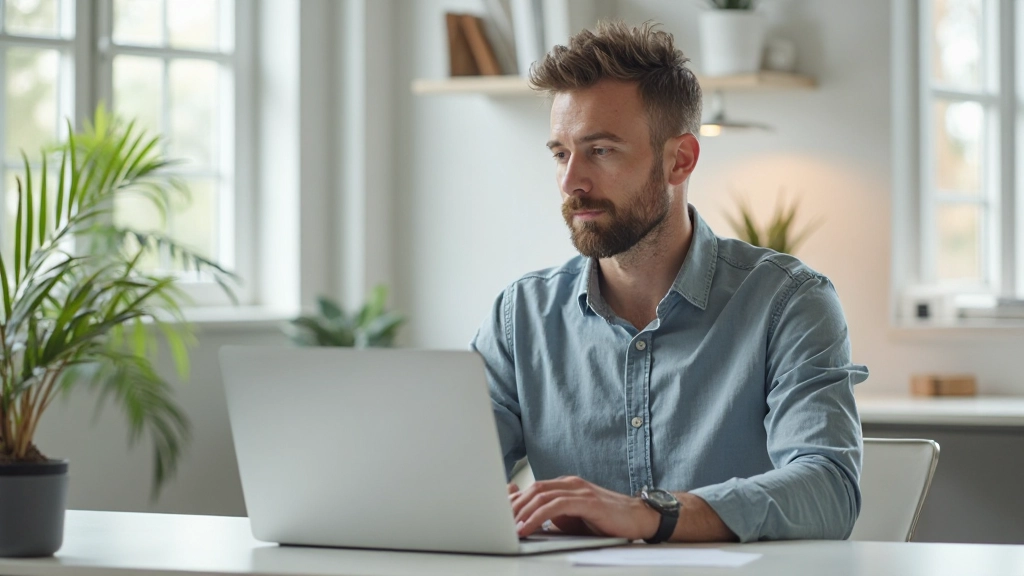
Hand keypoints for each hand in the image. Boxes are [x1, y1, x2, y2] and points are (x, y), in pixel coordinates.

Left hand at [509, 475, 659, 539]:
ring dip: (521, 512)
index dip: (513, 501)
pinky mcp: (587, 501)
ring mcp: (578, 490)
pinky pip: (555, 506)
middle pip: (533, 490)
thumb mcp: (573, 519)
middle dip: (513, 507)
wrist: (639, 518)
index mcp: (565, 485)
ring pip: (541, 495)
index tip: (497, 514)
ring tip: (509, 528)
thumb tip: (526, 521)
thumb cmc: (606, 521)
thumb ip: (552, 516)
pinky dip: (537, 517)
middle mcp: (570, 483)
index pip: (533, 489)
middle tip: (497, 522)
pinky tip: (527, 527)